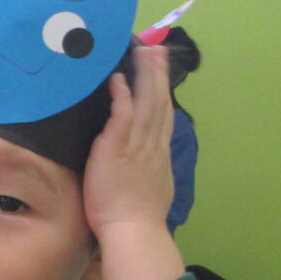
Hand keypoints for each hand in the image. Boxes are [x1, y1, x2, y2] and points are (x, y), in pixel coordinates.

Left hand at [83, 45, 175, 236]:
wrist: (133, 231)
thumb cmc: (137, 218)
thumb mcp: (154, 188)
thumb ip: (151, 170)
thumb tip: (152, 163)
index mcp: (159, 155)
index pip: (163, 116)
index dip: (162, 91)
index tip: (161, 72)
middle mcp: (152, 145)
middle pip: (159, 101)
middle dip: (157, 73)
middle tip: (156, 48)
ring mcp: (137, 146)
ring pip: (145, 103)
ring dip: (144, 75)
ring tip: (142, 51)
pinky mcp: (117, 149)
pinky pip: (122, 116)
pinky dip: (122, 96)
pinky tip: (117, 80)